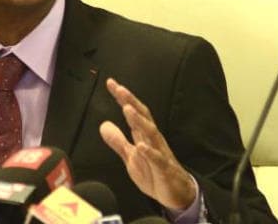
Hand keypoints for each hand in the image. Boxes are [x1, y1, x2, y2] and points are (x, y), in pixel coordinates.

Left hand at [99, 78, 195, 209]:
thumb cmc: (154, 173)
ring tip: (127, 109)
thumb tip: (103, 125)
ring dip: (139, 121)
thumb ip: (118, 141)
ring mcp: (160, 153)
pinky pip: (158, 159)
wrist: (175, 194)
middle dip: (131, 102)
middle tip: (120, 88)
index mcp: (144, 135)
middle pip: (143, 116)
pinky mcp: (164, 169)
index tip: (112, 83)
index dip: (123, 98)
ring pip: (151, 133)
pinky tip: (141, 146)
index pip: (133, 112)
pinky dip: (150, 152)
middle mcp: (153, 140)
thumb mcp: (131, 157)